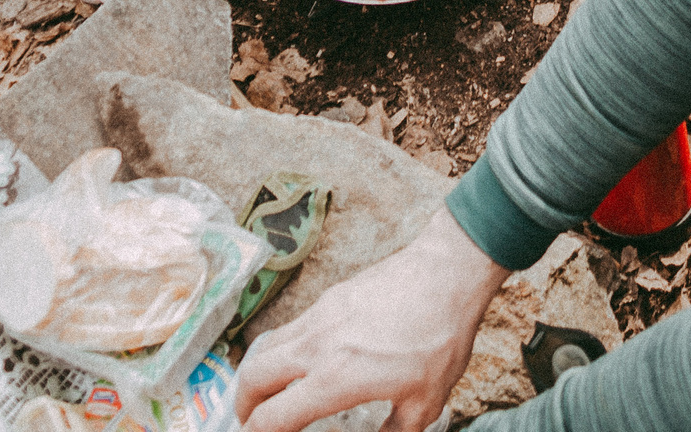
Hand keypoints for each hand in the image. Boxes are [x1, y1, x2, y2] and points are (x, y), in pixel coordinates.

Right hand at [234, 211, 508, 431]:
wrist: (446, 274)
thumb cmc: (440, 337)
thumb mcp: (425, 402)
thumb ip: (396, 431)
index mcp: (335, 379)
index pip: (274, 416)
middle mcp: (317, 346)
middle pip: (253, 377)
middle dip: (243, 406)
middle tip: (249, 421)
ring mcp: (319, 315)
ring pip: (267, 347)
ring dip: (258, 374)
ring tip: (268, 391)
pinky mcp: (330, 297)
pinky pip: (290, 327)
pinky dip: (281, 348)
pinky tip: (301, 357)